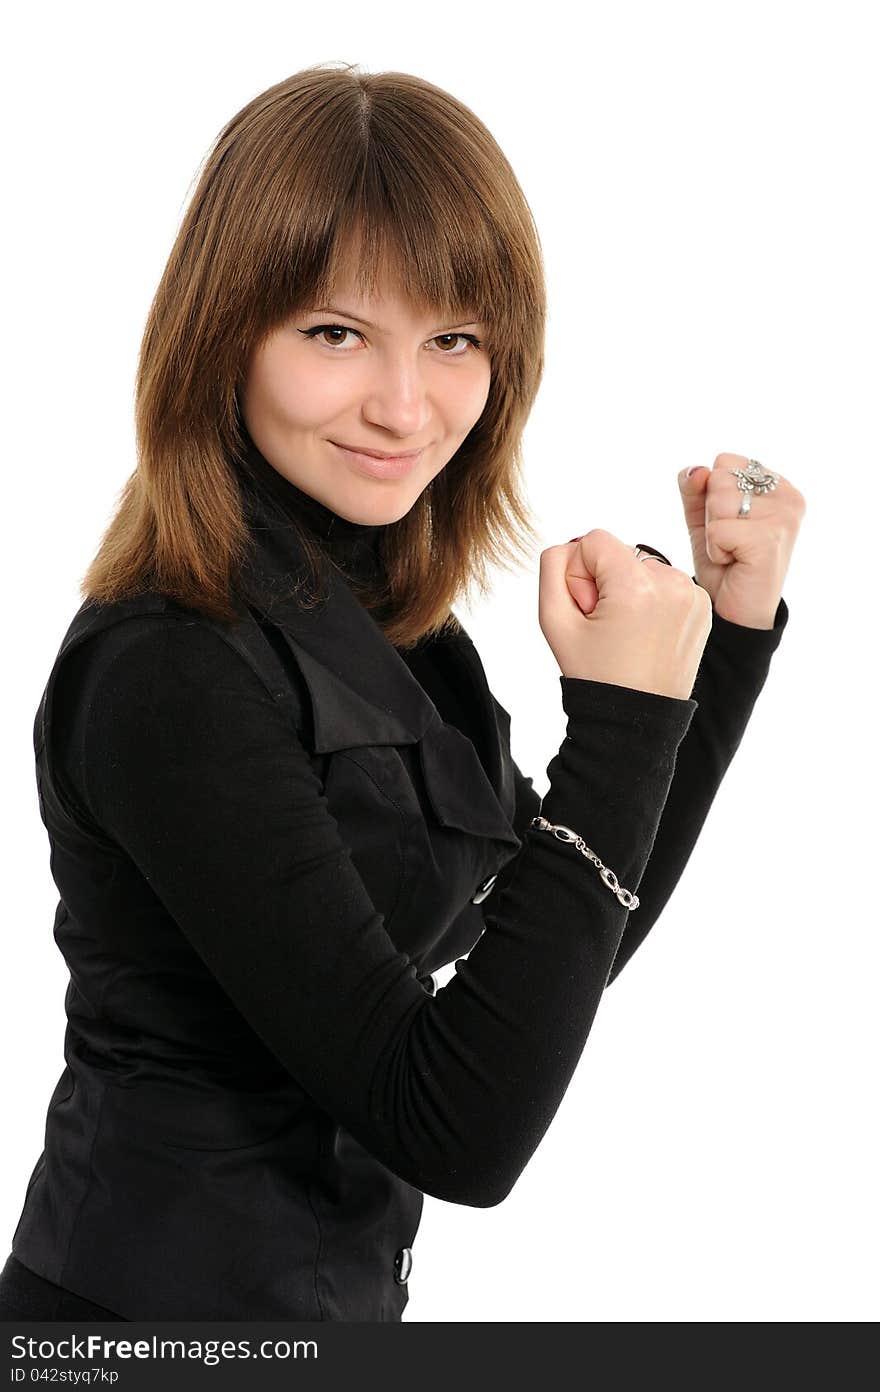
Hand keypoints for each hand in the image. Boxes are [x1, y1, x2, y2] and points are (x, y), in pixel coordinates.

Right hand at [539, 529, 711, 700]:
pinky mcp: (702, 605)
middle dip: (605, 582)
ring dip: (628, 590)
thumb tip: (573, 546)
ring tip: (626, 632)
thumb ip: (552, 567)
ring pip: (642, 566)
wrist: (636, 718)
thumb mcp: (553, 620)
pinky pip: (665, 582)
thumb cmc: (594, 674)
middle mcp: (671, 583)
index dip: (579, 574)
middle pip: (620, 551)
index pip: (594, 540)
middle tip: (606, 626)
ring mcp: (692, 594)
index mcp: (636, 587)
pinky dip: (651, 600)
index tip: (589, 612)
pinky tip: (646, 633)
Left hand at [677, 453, 805, 628]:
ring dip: (713, 532)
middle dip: (712, 514)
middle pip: (719, 478)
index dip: (712, 494)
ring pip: (717, 501)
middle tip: (730, 542)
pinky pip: (717, 529)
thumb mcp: (704, 518)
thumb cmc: (725, 562)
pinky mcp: (769, 539)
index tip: (731, 523)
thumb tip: (697, 470)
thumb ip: (695, 488)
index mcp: (778, 484)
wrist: (736, 610)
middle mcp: (788, 496)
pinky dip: (715, 549)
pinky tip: (734, 562)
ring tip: (733, 551)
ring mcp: (783, 517)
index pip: (725, 461)